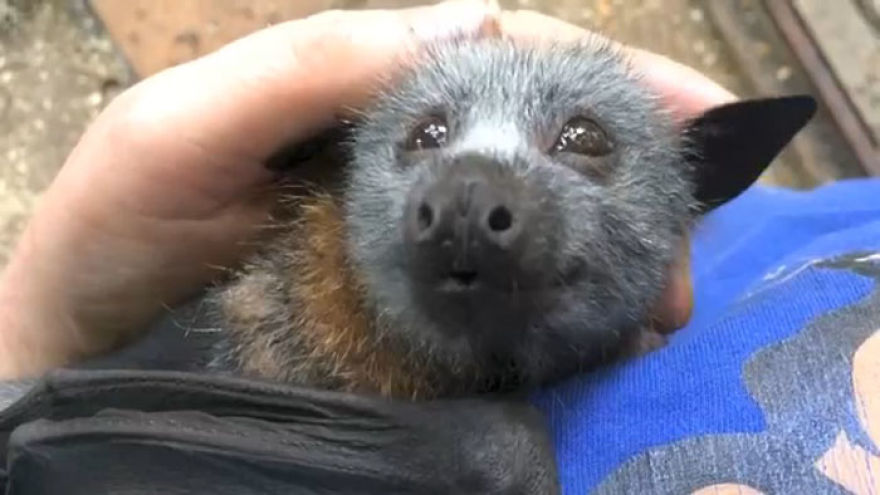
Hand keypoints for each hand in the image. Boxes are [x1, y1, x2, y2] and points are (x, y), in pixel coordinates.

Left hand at [0, 1, 731, 378]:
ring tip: (659, 304)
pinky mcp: (398, 301)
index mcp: (364, 91)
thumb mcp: (188, 123)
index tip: (702, 116)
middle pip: (539, 146)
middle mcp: (399, 157)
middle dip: (631, 180)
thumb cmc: (114, 226)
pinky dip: (547, 310)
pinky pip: (487, 293)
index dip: (607, 79)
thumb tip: (470, 20)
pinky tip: (590, 336)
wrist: (82, 341)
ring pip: (528, 224)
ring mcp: (404, 233)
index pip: (507, 62)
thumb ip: (314, 64)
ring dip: (605, 256)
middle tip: (688, 250)